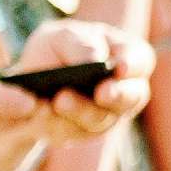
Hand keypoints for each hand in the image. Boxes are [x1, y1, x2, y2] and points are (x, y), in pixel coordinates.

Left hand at [7, 21, 155, 142]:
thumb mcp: (62, 36)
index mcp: (126, 58)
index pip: (140, 61)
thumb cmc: (56, 50)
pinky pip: (72, 133)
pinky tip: (39, 110)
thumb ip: (81, 43)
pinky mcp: (81, 133)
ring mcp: (106, 116)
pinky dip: (54, 122)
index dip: (133, 65)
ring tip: (59, 101)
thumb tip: (95, 59)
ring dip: (79, 110)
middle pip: (131, 98)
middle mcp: (124, 90)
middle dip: (117, 96)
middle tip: (101, 93)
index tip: (120, 67)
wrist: (30, 81)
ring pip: (100, 120)